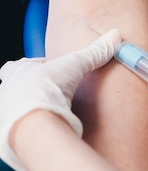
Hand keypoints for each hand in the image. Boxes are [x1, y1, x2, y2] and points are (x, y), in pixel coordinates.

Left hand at [0, 28, 120, 170]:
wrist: (32, 124)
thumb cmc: (45, 90)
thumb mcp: (75, 65)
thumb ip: (94, 52)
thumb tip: (115, 35)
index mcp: (17, 72)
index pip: (20, 66)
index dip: (35, 68)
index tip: (50, 71)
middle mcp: (7, 91)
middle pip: (16, 87)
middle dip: (31, 90)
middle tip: (50, 94)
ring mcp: (6, 113)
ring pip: (16, 109)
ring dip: (31, 110)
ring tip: (50, 115)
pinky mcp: (9, 134)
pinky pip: (18, 131)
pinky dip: (31, 130)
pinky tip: (46, 131)